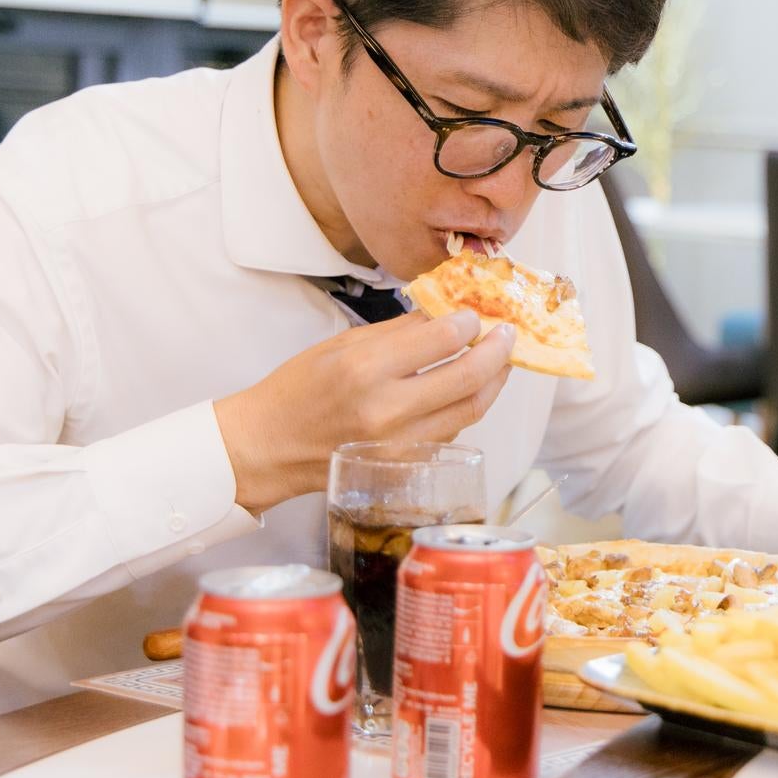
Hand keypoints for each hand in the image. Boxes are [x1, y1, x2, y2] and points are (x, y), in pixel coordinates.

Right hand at [213, 311, 513, 512]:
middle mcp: (387, 409)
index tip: (476, 313)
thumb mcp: (342, 344)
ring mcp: (400, 442)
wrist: (269, 445)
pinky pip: (452, 429)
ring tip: (501, 359)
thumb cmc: (299, 389)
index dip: (470, 322)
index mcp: (366, 369)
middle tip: (509, 334)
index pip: (441, 339)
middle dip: (499, 351)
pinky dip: (469, 405)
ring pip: (470, 408)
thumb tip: (446, 313)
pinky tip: (471, 388)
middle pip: (468, 377)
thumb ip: (399, 331)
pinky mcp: (406, 464)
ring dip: (494, 381)